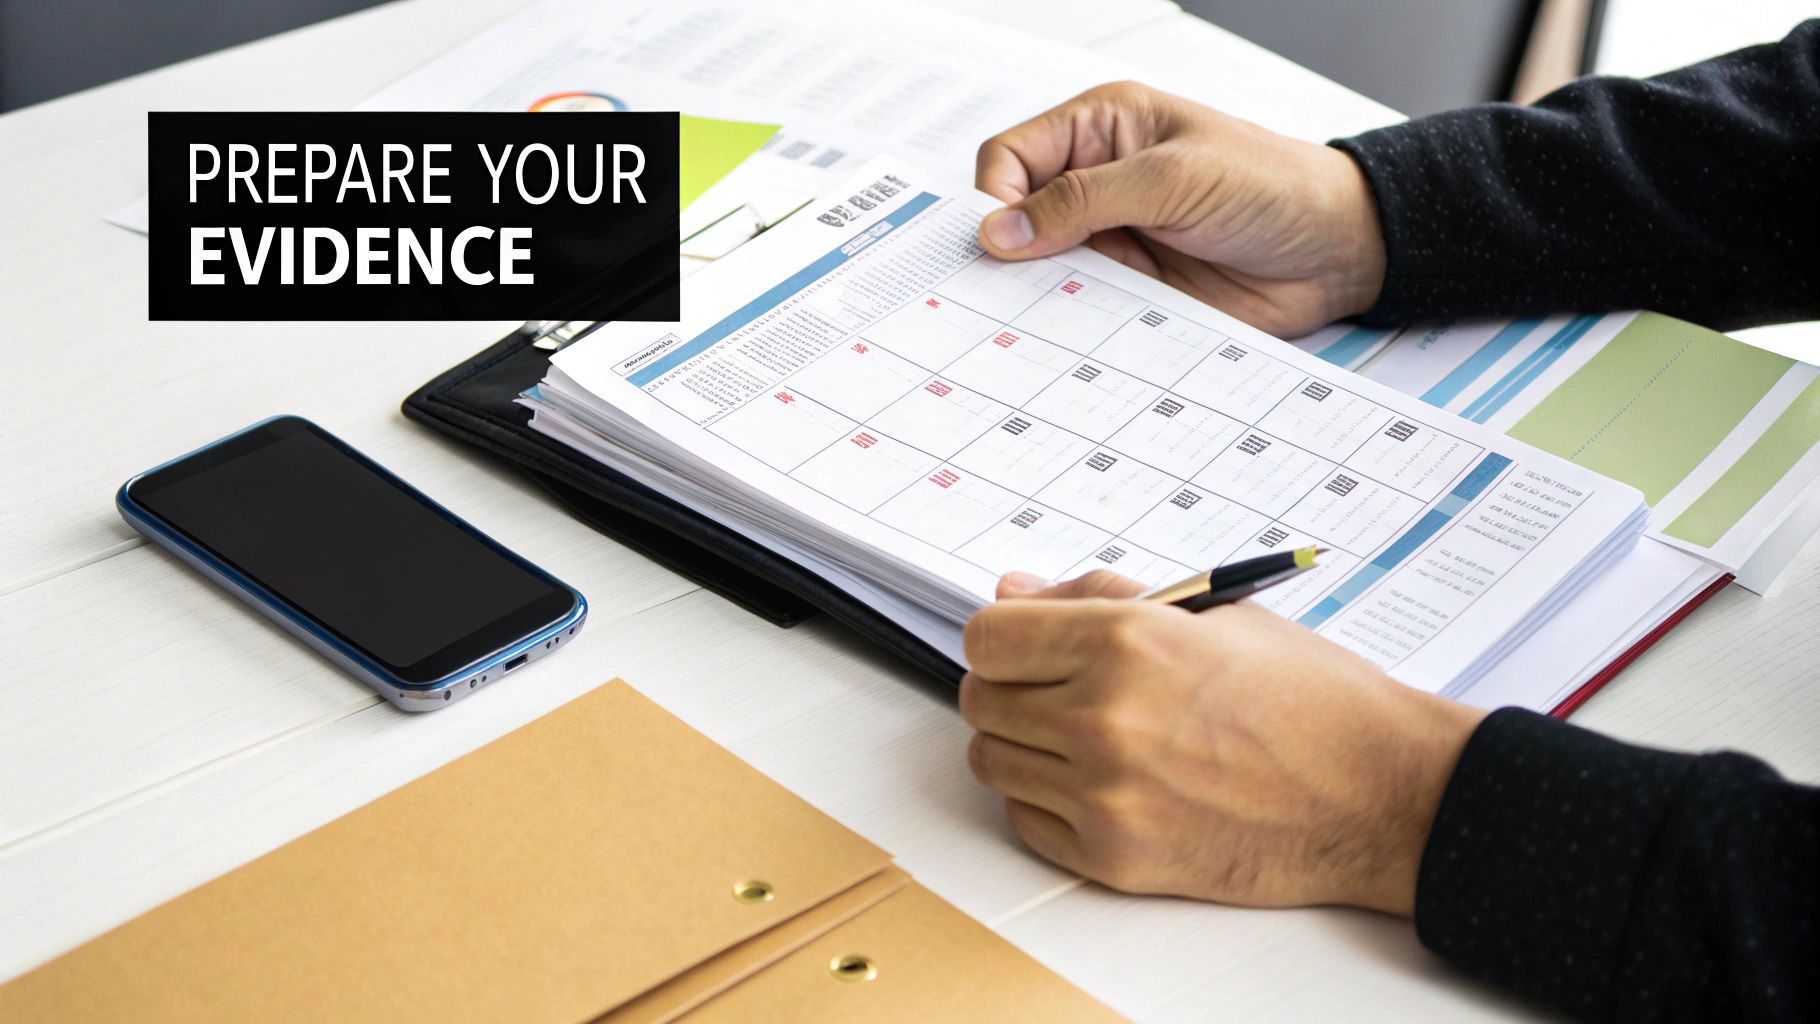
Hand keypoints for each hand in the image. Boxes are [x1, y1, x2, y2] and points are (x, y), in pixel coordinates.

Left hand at [960, 570, 1484, 914]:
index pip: (987, 637)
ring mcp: (1104, 793)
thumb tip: (1013, 595)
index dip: (1005, 639)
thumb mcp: (1209, 614)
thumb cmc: (1309, 699)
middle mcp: (1103, 716)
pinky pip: (1026, 822)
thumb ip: (1095, 597)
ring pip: (993, 763)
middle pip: (982, 701)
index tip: (1026, 647)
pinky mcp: (1115, 857)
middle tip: (1060, 691)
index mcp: (1124, 640)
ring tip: (1086, 737)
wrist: (1380, 793)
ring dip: (1024, 746)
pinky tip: (1100, 783)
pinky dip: (1046, 802)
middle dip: (1012, 689)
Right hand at [974, 81, 1386, 337]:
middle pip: (1016, 219)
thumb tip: (1001, 230)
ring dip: (1036, 295)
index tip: (995, 243)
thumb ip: (1083, 202)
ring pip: (1040, 272)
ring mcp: (1112, 240)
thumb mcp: (1173, 180)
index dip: (993, 199)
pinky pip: (1079, 312)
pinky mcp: (1130, 291)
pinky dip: (1068, 327)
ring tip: (1032, 318)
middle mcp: (1098, 183)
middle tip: (995, 289)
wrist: (1337, 252)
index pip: (1011, 158)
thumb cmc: (1273, 187)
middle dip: (1004, 253)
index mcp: (1102, 129)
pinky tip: (1068, 338)